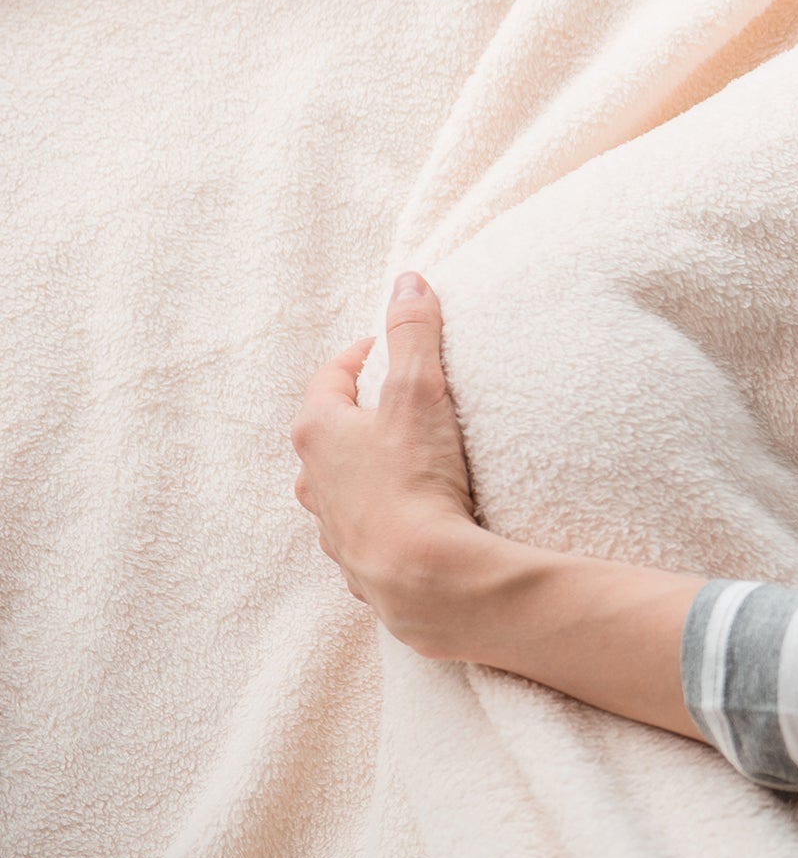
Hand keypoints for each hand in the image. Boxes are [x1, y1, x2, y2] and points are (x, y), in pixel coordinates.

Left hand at [291, 271, 492, 657]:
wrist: (424, 575)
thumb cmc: (414, 478)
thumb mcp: (419, 391)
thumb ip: (414, 333)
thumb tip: (408, 281)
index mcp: (318, 433)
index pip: (330, 379)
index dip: (361, 357)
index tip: (390, 349)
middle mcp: (314, 480)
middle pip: (331, 434)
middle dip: (361, 415)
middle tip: (400, 401)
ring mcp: (333, 527)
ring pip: (342, 487)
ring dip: (368, 470)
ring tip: (410, 460)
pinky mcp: (359, 566)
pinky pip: (365, 530)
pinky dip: (384, 517)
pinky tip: (415, 517)